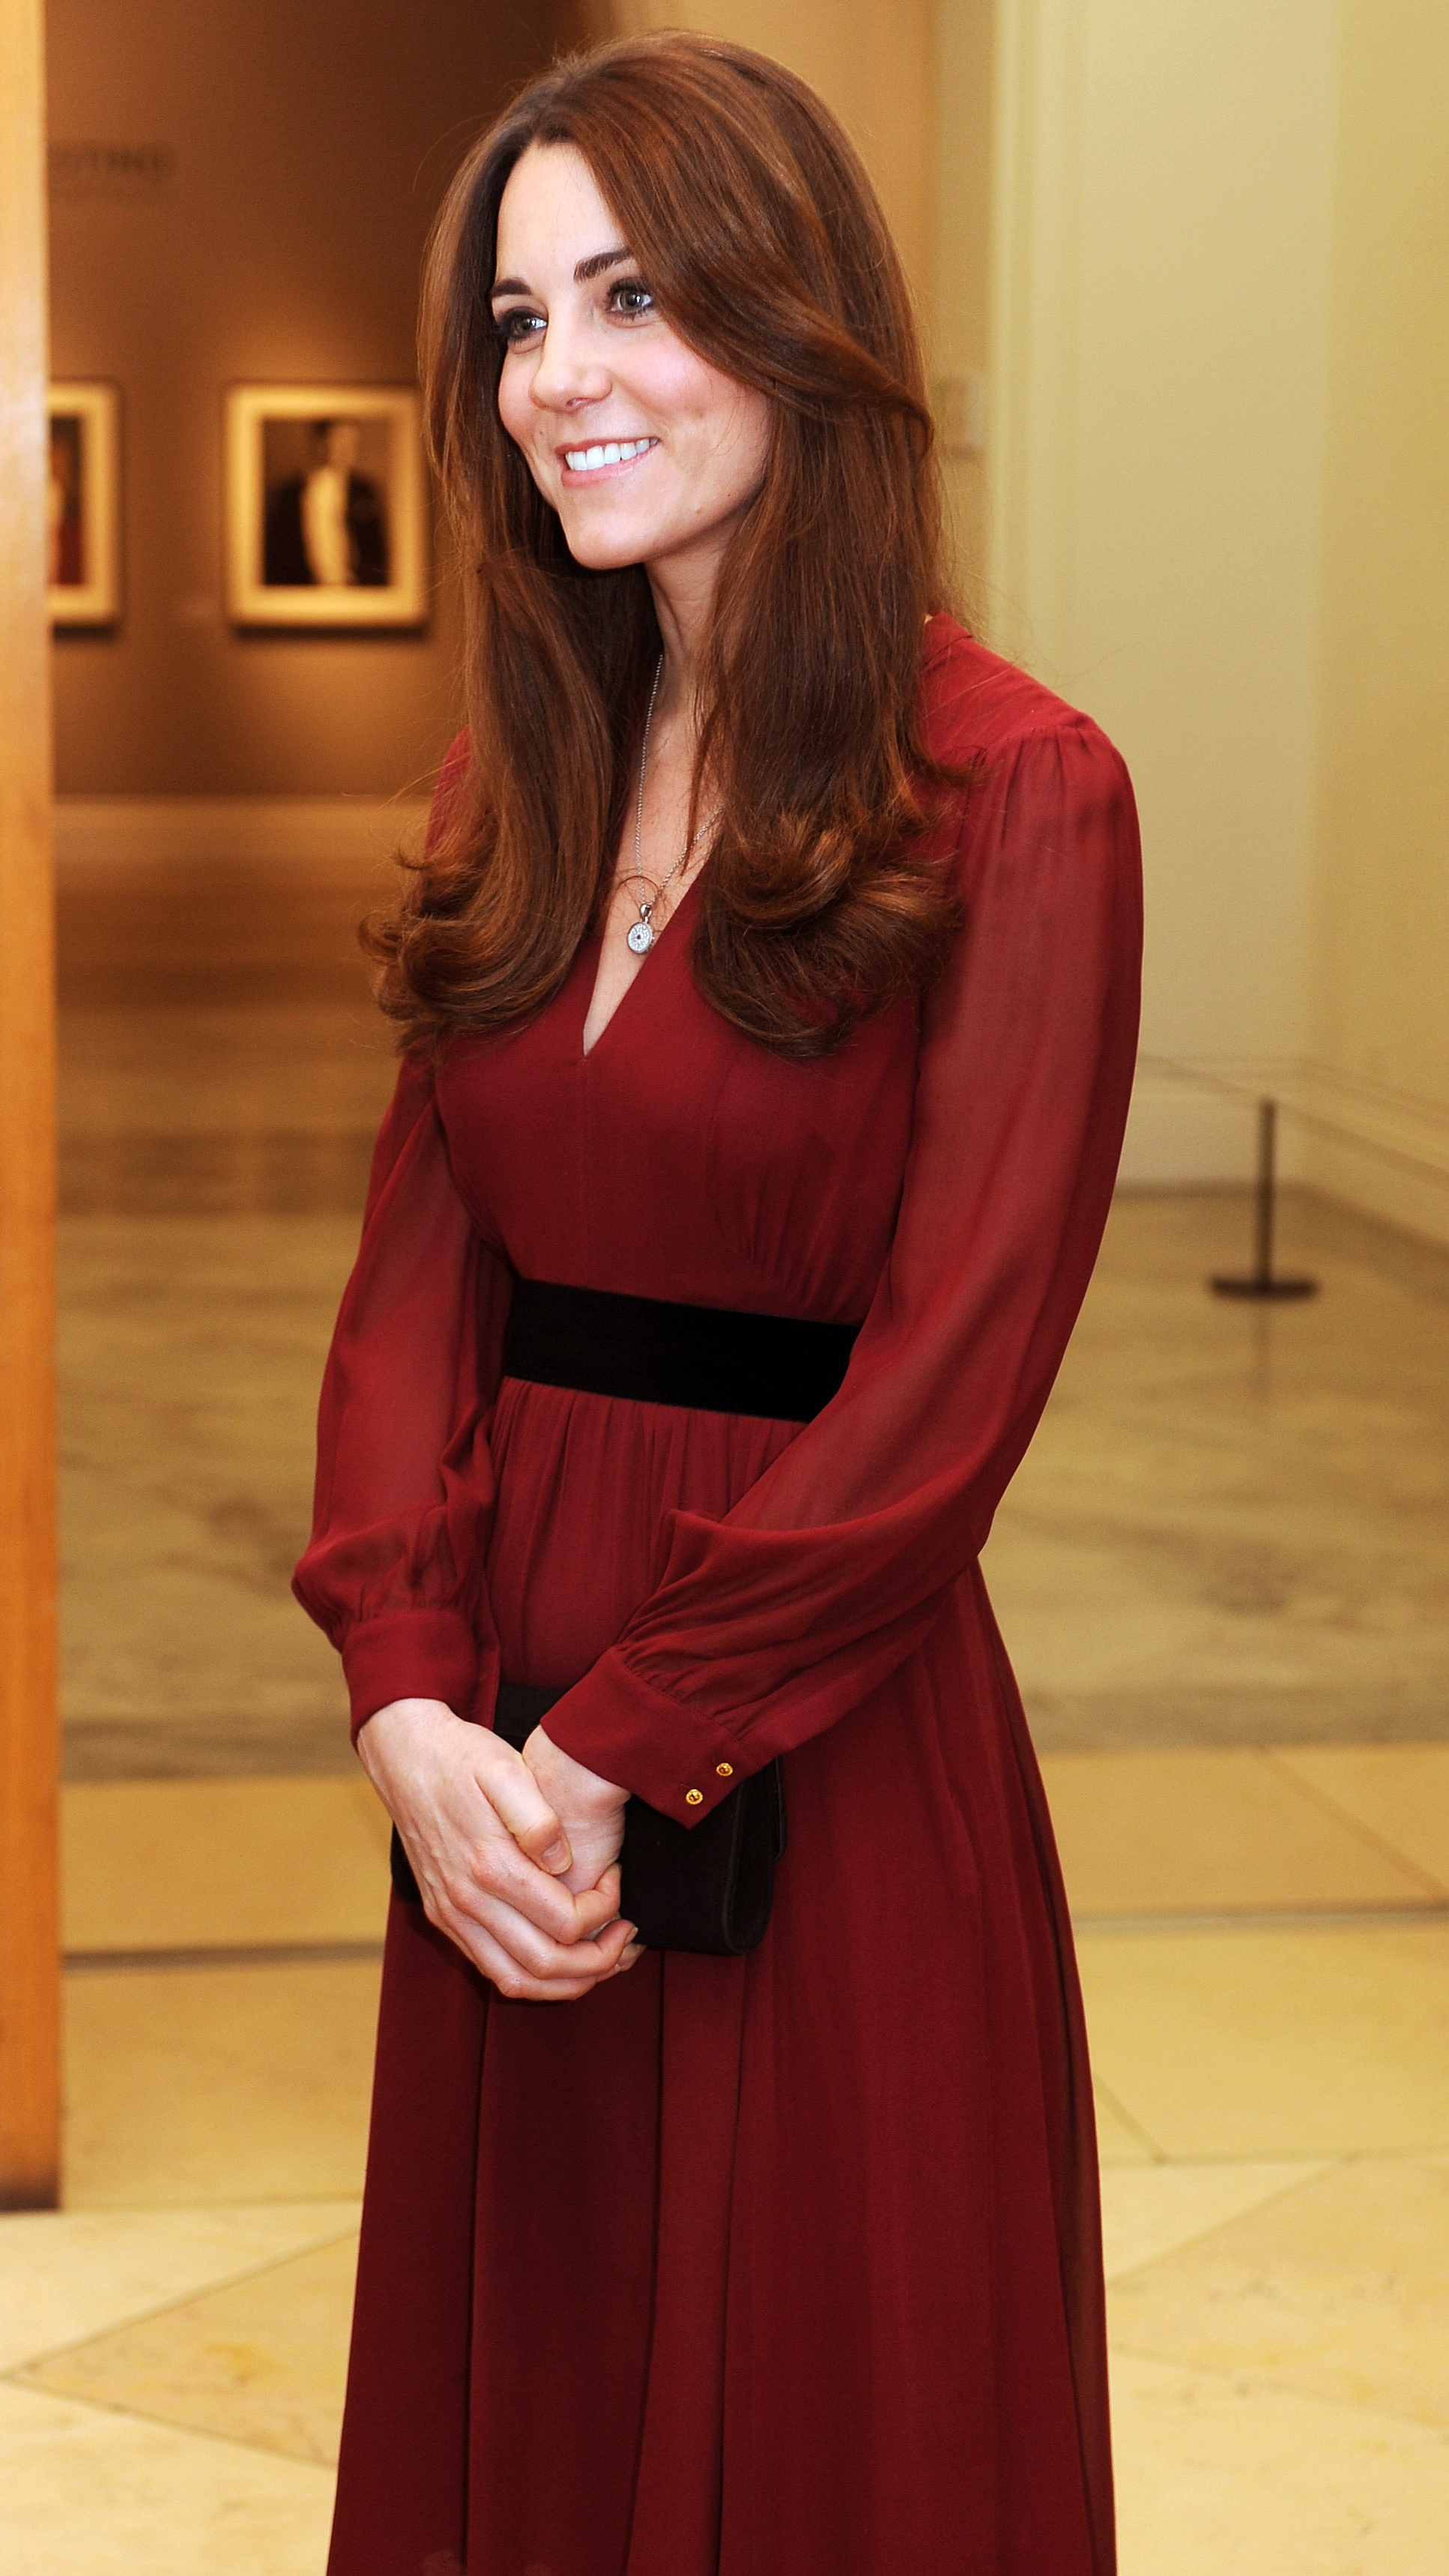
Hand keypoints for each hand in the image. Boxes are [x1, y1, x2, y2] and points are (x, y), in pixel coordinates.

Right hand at [357, 1697, 638, 2001]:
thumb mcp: (504, 1768)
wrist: (403, 1756)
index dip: (604, 1911)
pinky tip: (561, 1954)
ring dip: (567, 1982)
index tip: (615, 1880)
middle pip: (545, 1965)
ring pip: (516, 1981)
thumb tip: (564, 1862)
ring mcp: (451, 1914)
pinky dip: (532, 1977)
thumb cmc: (460, 1757)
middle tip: (624, 1933)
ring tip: (602, 1956)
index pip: (564, 1923)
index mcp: (489, 1866)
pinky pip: (492, 1969)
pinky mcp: (443, 1917)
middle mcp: (466, 1901)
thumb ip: (537, 1819)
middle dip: (598, 1961)